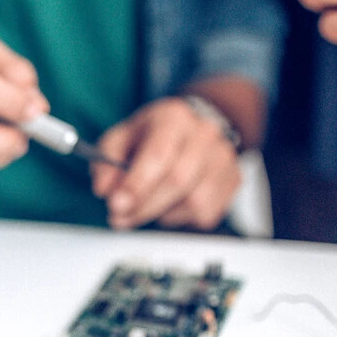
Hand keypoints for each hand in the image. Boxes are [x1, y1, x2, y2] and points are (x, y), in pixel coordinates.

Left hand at [92, 98, 240, 230]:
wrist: (192, 129)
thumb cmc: (152, 136)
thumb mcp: (120, 139)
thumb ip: (105, 162)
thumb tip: (104, 189)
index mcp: (173, 118)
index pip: (158, 154)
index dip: (136, 185)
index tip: (116, 205)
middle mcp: (204, 134)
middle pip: (177, 181)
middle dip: (143, 207)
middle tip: (119, 217)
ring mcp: (224, 157)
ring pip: (194, 203)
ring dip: (162, 214)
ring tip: (147, 206)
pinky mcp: (233, 180)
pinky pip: (206, 214)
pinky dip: (182, 217)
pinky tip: (171, 204)